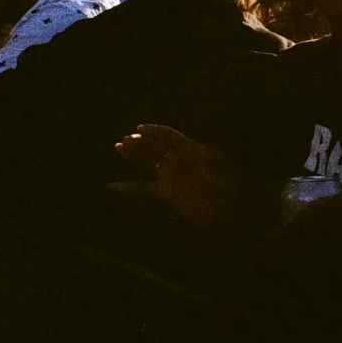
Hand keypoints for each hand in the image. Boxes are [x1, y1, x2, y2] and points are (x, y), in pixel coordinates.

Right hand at [109, 124, 240, 229]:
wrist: (226, 212)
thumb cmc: (228, 188)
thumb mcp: (220, 168)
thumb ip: (206, 158)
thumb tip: (193, 151)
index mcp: (189, 150)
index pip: (168, 136)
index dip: (154, 131)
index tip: (140, 130)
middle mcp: (177, 160)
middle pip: (155, 146)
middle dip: (140, 141)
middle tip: (125, 140)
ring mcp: (170, 175)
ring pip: (147, 161)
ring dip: (132, 154)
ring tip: (118, 147)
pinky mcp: (165, 193)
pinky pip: (143, 188)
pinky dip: (128, 187)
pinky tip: (113, 186)